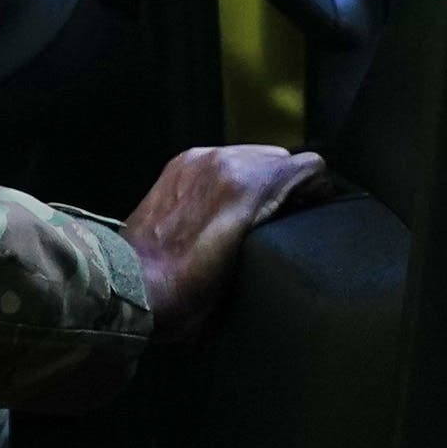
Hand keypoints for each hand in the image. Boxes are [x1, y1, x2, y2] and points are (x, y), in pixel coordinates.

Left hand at [123, 145, 334, 343]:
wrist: (128, 286)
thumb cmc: (186, 291)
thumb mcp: (250, 270)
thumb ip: (279, 231)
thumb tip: (293, 223)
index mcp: (245, 185)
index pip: (309, 168)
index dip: (318, 191)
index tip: (314, 212)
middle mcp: (222, 163)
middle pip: (280, 159)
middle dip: (287, 184)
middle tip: (284, 216)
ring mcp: (196, 161)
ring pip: (250, 155)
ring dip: (257, 179)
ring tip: (253, 213)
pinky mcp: (178, 166)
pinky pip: (221, 160)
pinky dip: (229, 178)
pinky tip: (224, 207)